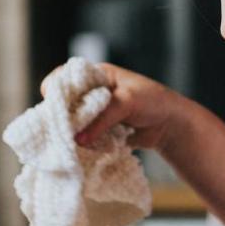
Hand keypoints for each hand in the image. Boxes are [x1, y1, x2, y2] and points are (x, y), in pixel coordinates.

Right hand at [42, 62, 186, 150]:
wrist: (171, 124)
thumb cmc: (152, 102)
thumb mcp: (126, 102)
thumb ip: (102, 118)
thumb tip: (78, 139)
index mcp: (95, 75)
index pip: (63, 77)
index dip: (55, 91)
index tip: (53, 108)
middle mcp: (91, 92)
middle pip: (63, 102)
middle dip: (60, 117)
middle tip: (59, 131)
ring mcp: (94, 112)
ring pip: (72, 122)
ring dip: (70, 133)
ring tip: (67, 144)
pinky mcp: (99, 130)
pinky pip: (83, 137)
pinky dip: (81, 143)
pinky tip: (80, 150)